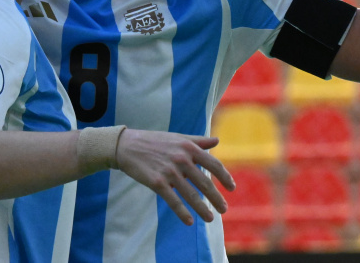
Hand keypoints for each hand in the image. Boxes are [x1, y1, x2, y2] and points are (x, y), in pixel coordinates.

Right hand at [116, 130, 234, 225]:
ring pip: (190, 194)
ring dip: (202, 208)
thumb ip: (198, 141)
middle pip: (204, 182)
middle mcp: (181, 159)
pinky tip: (189, 222)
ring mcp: (169, 171)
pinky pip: (172, 200)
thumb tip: (217, 140)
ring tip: (211, 218)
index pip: (213, 164)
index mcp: (189, 147)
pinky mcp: (157, 182)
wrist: (127, 145)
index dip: (225, 177)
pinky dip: (182, 212)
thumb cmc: (154, 141)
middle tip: (224, 209)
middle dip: (216, 198)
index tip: (231, 188)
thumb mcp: (177, 138)